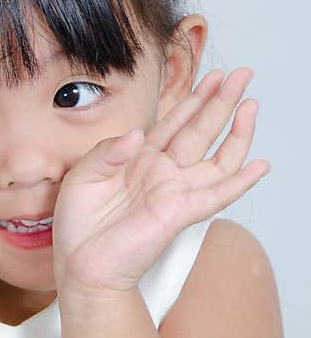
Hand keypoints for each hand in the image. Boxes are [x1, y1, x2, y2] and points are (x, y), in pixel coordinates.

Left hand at [52, 67, 268, 296]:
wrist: (80, 263)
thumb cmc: (78, 223)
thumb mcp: (82, 175)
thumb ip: (108, 150)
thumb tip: (138, 134)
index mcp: (137, 159)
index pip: (172, 123)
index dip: (193, 99)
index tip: (213, 76)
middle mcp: (161, 172)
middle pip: (199, 130)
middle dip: (221, 101)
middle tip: (242, 74)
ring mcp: (174, 191)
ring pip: (216, 158)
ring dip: (236, 133)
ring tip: (252, 106)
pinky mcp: (180, 213)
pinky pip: (217, 195)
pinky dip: (240, 181)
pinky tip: (260, 166)